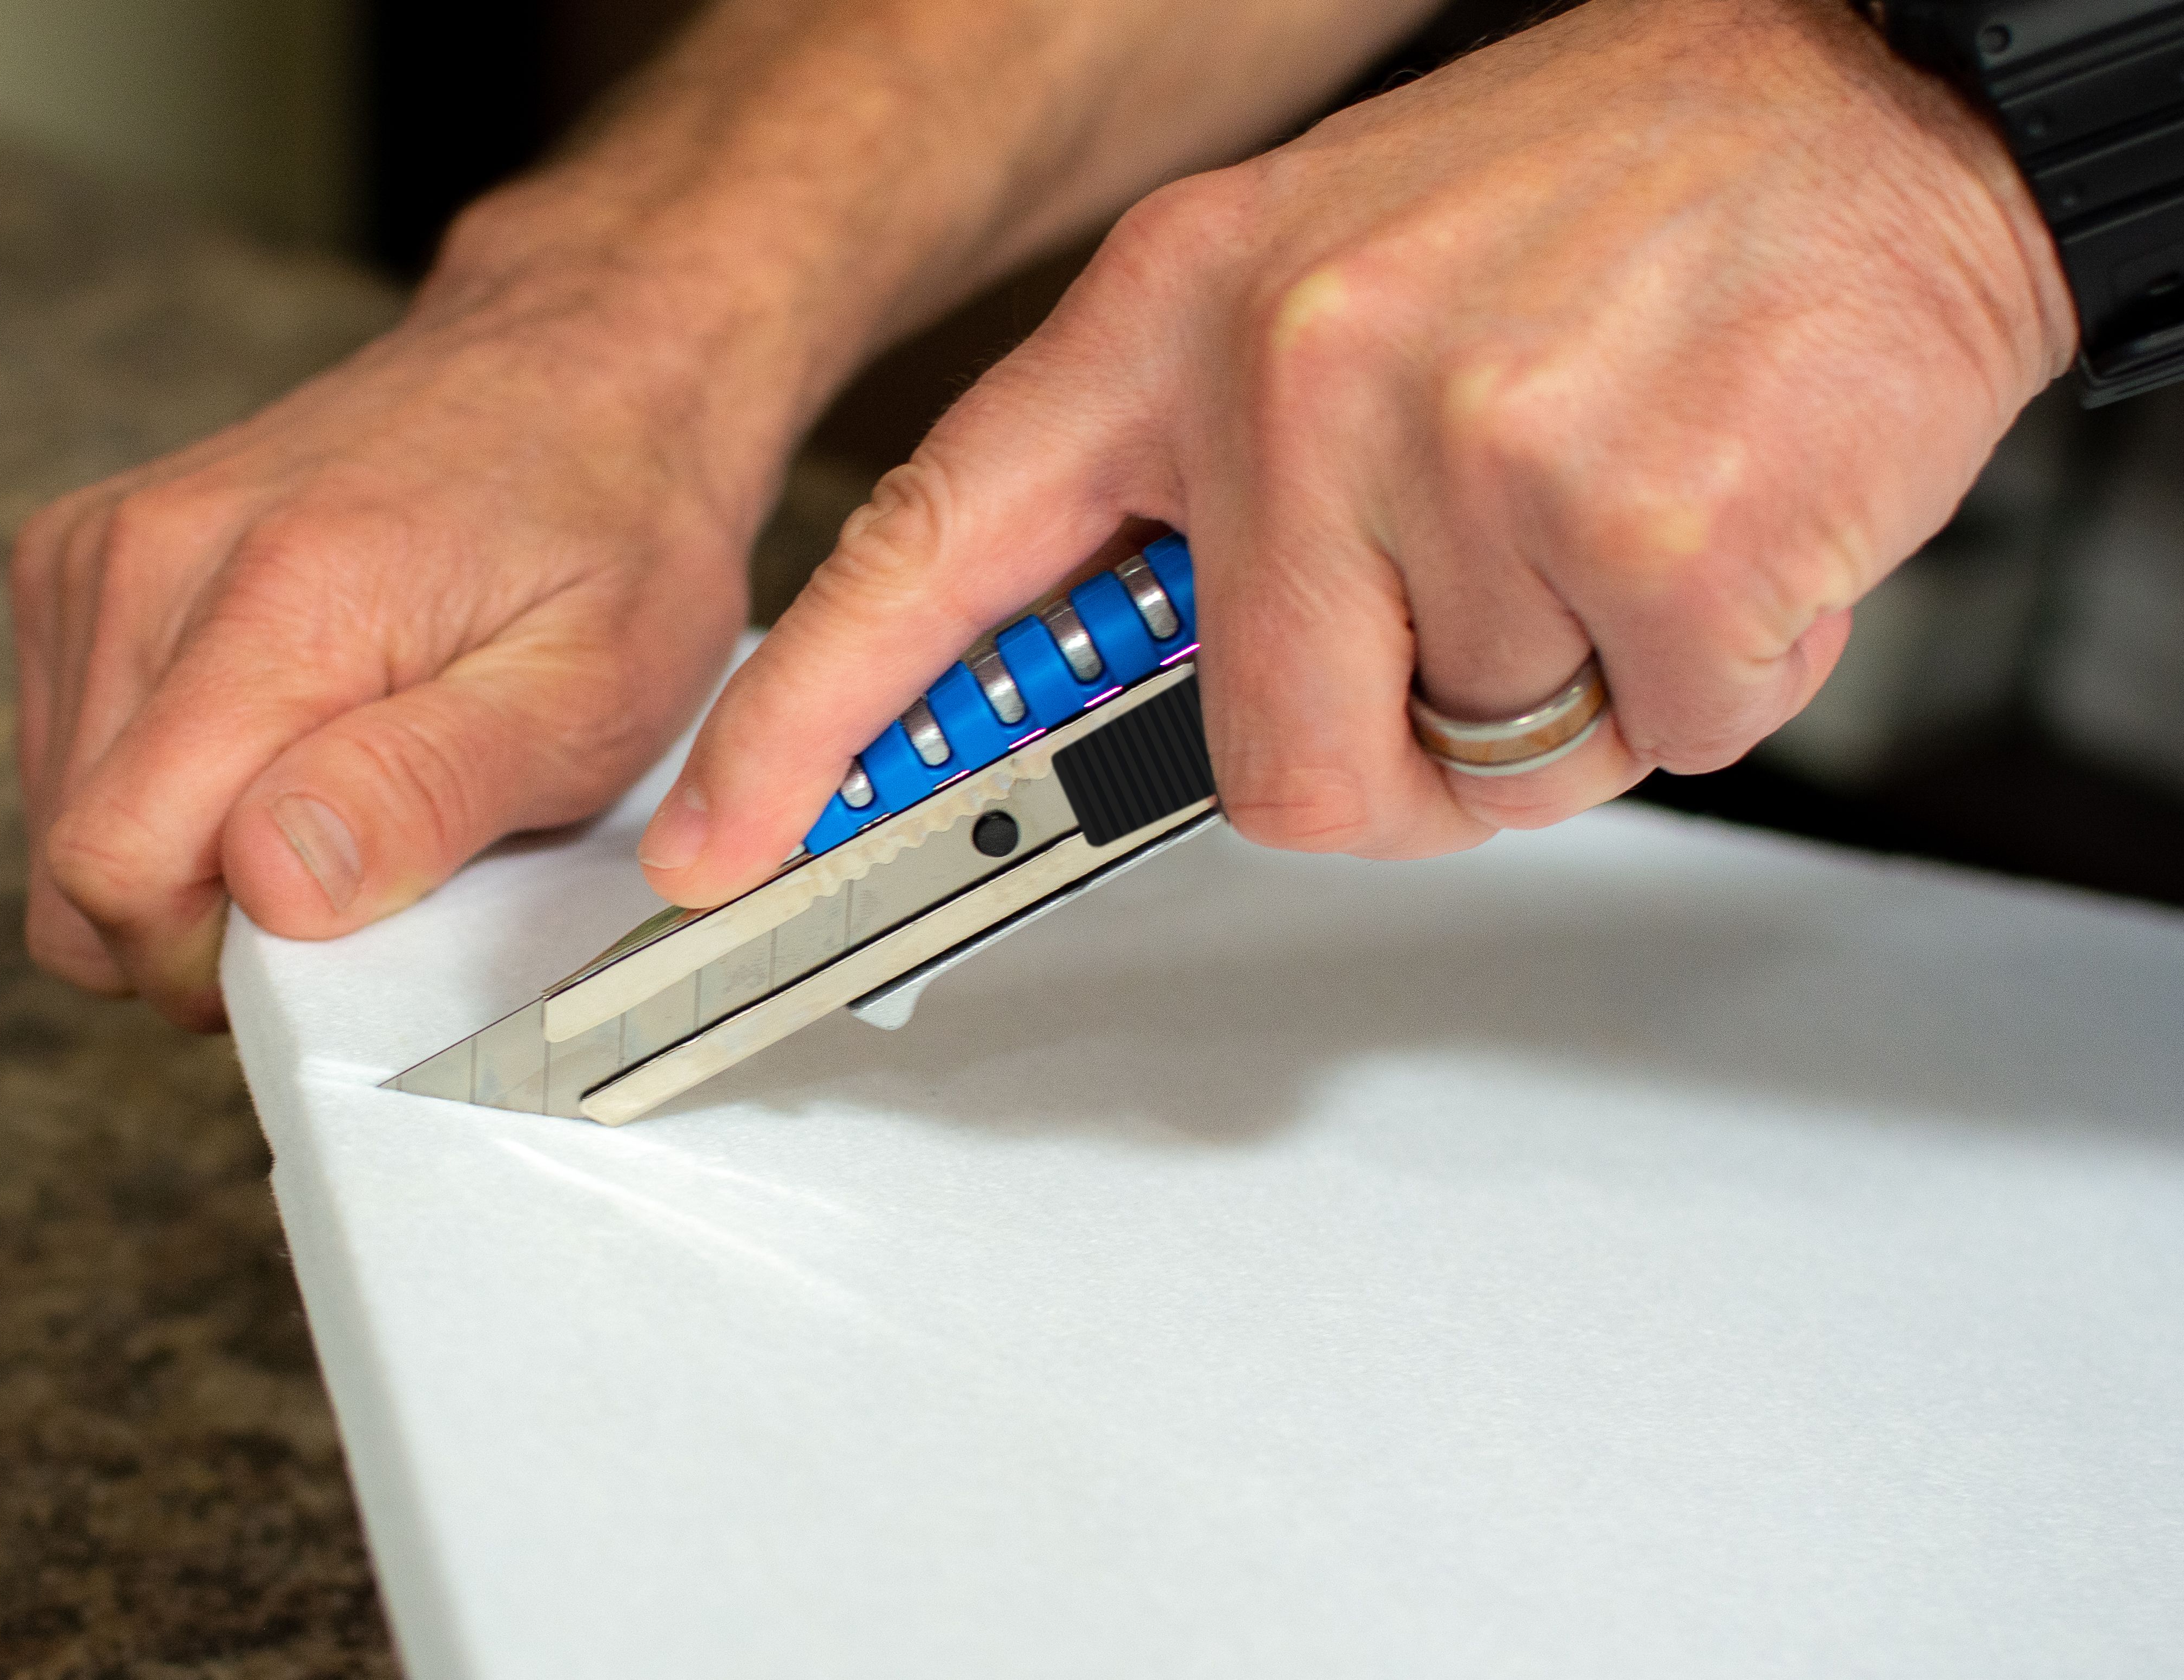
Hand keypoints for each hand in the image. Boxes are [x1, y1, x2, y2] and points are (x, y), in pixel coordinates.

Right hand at [13, 201, 784, 1027]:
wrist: (585, 365)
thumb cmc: (611, 532)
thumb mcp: (589, 691)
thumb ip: (426, 790)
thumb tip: (274, 886)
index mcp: (276, 602)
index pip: (116, 874)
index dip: (218, 961)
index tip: (339, 930)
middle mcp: (151, 559)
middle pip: (74, 866)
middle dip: (203, 921)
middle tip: (361, 859)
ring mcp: (100, 548)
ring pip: (65, 818)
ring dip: (190, 849)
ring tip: (341, 774)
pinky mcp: (85, 554)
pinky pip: (74, 748)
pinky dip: (172, 781)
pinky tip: (287, 726)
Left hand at [637, 0, 2075, 906]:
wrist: (1868, 106)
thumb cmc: (1599, 213)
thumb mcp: (1329, 295)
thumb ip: (1212, 507)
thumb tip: (1155, 708)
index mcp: (1180, 313)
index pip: (932, 550)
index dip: (809, 721)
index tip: (718, 844)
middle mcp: (1293, 374)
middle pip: (1268, 763)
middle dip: (1398, 751)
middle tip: (1498, 615)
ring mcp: (1463, 451)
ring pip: (1471, 766)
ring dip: (1562, 693)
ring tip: (1618, 509)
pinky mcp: (1642, 531)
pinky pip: (1648, 740)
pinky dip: (1704, 677)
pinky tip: (1722, 520)